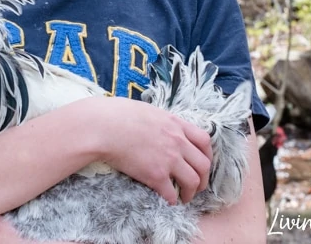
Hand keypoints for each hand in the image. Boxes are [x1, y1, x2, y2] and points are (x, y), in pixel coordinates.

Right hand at [86, 97, 212, 204]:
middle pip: (203, 164)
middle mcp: (177, 142)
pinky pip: (171, 193)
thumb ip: (160, 120)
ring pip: (193, 181)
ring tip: (185, 197)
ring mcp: (168, 159)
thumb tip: (160, 125)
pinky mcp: (155, 175)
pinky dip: (171, 199)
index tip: (203, 163)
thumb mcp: (148, 110)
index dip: (207, 154)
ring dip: (191, 192)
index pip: (204, 140)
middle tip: (197, 185)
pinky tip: (167, 200)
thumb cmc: (118, 114)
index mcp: (175, 124)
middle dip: (203, 178)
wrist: (103, 127)